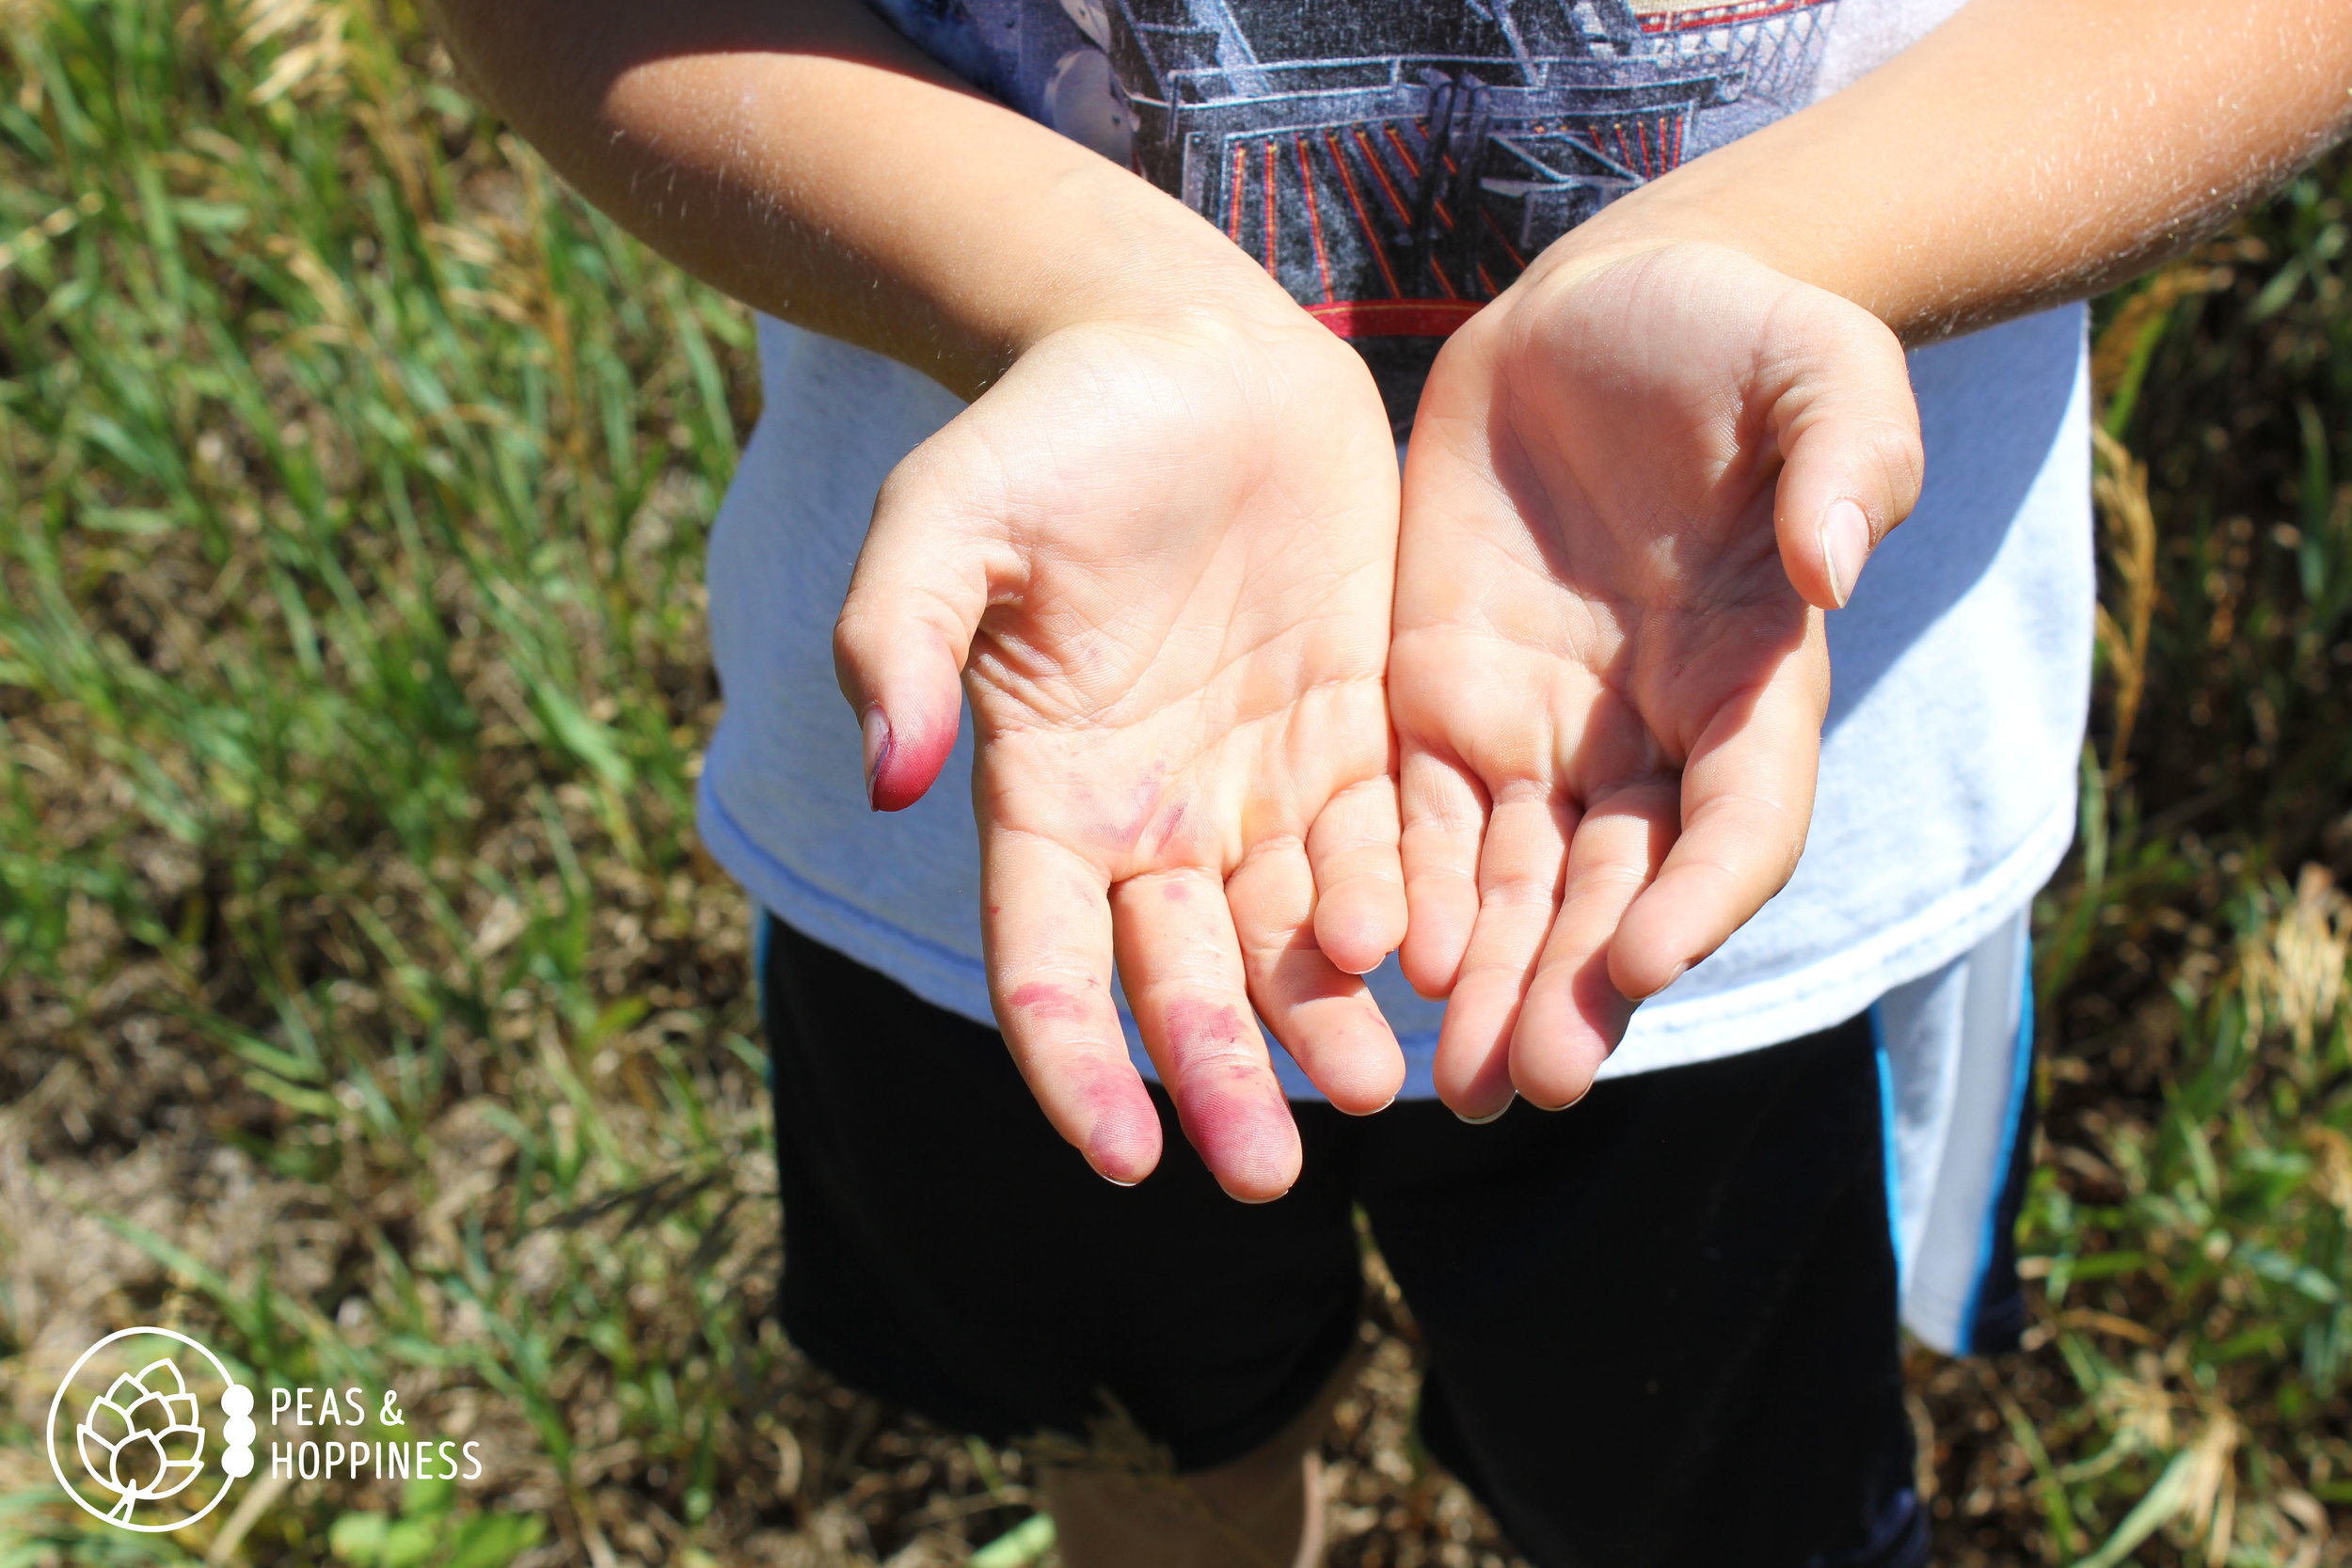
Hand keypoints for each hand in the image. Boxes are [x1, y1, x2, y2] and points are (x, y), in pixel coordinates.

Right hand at [833, 301, 1408, 1199]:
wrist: (1183, 344)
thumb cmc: (1050, 426)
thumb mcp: (948, 512)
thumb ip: (901, 635)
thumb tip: (888, 777)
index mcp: (1048, 789)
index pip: (1047, 962)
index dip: (1075, 1064)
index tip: (1123, 1157)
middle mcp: (1154, 813)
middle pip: (1180, 977)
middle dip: (1222, 1075)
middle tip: (1272, 1173)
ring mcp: (1259, 779)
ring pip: (1293, 936)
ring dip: (1328, 1018)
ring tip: (1385, 1084)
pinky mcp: (1355, 731)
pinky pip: (1385, 844)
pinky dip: (1405, 910)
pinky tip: (1441, 963)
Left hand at [1389, 241, 1923, 1119]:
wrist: (1596, 314)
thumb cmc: (1733, 337)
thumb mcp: (1816, 367)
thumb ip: (1847, 456)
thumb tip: (1831, 569)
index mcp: (1754, 679)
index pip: (1744, 822)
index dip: (1705, 898)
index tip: (1646, 960)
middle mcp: (1650, 736)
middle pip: (1619, 892)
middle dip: (1578, 986)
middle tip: (1532, 1077)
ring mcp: (1540, 731)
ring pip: (1514, 887)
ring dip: (1490, 983)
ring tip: (1458, 1079)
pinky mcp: (1438, 701)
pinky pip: (1414, 822)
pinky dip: (1400, 897)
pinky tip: (1372, 967)